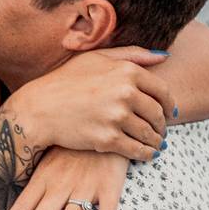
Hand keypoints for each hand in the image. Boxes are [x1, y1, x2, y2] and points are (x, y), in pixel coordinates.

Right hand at [14, 47, 175, 160]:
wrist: (39, 109)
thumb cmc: (65, 81)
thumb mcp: (96, 58)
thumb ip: (132, 54)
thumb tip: (164, 56)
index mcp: (126, 71)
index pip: (162, 91)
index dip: (169, 104)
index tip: (170, 113)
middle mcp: (125, 93)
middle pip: (157, 114)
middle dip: (162, 126)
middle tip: (161, 132)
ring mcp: (116, 117)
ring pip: (149, 133)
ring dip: (156, 142)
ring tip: (155, 144)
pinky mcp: (107, 139)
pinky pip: (137, 149)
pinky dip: (146, 154)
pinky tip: (147, 154)